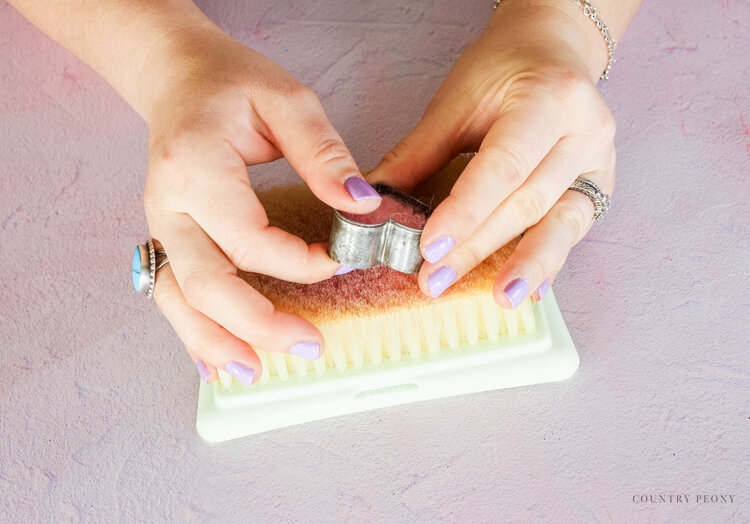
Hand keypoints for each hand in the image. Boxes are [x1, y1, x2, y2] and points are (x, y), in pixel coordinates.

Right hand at [140, 27, 381, 383]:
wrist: (178, 79)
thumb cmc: (231, 84)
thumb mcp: (286, 100)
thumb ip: (324, 154)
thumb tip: (363, 206)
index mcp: (195, 167)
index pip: (246, 237)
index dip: (295, 262)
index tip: (338, 262)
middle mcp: (167, 205)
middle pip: (206, 283)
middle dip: (258, 323)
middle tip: (310, 345)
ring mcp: (160, 226)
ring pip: (180, 300)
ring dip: (216, 342)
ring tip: (257, 373)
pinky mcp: (167, 239)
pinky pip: (173, 294)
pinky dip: (194, 333)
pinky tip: (219, 363)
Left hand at [366, 1, 615, 306]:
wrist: (553, 52)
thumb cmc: (502, 70)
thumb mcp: (454, 103)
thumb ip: (416, 155)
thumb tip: (372, 203)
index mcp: (549, 99)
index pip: (503, 166)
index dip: (466, 211)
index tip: (429, 248)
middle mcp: (585, 131)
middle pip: (527, 202)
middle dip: (479, 247)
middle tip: (436, 280)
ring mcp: (600, 161)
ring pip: (561, 223)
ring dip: (526, 265)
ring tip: (500, 298)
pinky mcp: (599, 184)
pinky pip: (574, 229)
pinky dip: (549, 261)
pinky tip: (530, 289)